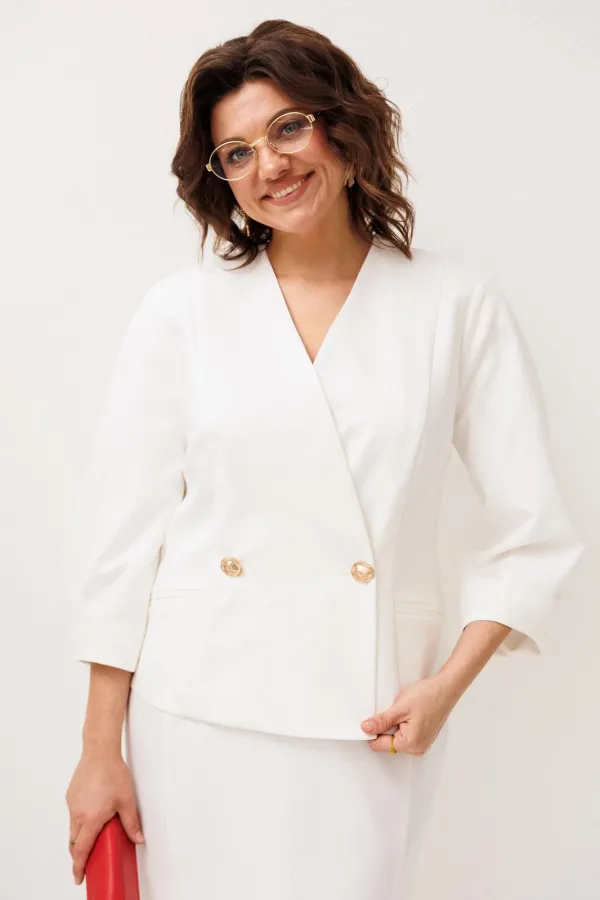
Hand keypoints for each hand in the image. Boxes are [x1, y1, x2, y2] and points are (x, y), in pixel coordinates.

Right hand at [65, 751, 144, 885]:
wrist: (99, 752)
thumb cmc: (112, 773)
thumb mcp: (127, 801)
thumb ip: (131, 823)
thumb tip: (138, 838)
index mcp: (91, 819)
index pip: (82, 850)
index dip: (79, 866)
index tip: (79, 876)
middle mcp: (78, 814)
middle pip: (75, 842)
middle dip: (80, 854)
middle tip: (86, 861)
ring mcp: (72, 804)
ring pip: (73, 828)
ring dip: (80, 836)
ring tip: (94, 833)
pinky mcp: (71, 795)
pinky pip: (73, 814)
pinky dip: (80, 820)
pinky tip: (92, 811)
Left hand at [361, 675, 457, 753]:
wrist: (446, 688)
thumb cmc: (428, 696)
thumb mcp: (399, 708)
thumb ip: (382, 721)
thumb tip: (366, 729)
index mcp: (410, 744)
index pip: (379, 745)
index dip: (373, 731)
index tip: (373, 719)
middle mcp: (417, 748)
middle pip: (388, 743)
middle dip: (386, 727)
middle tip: (393, 711)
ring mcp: (422, 743)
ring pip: (397, 737)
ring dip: (395, 725)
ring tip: (403, 711)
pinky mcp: (424, 736)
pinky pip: (406, 734)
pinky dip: (403, 724)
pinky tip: (409, 713)